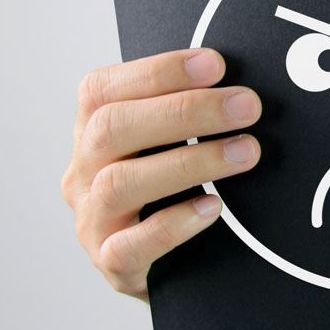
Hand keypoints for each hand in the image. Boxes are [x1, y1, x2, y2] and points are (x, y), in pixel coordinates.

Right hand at [60, 49, 261, 299]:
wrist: (171, 265)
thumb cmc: (176, 190)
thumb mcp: (170, 144)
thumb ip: (188, 113)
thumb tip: (242, 83)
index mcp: (91, 132)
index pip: (101, 89)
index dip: (156, 71)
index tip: (216, 63)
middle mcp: (82, 173)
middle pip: (111, 129)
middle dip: (184, 111)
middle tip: (247, 106)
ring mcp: (92, 221)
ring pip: (119, 183)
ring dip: (190, 162)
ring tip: (246, 152)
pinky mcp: (112, 264)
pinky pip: (130, 246)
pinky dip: (174, 224)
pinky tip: (213, 207)